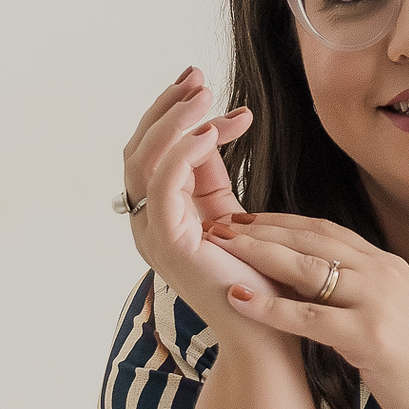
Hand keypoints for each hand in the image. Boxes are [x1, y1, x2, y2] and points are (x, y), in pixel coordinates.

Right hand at [122, 69, 277, 336]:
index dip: (172, 114)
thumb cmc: (259, 280)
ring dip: (175, 121)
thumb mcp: (234, 214)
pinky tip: (212, 130)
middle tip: (198, 77)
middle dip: (167, 108)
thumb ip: (213, 175)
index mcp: (162, 216)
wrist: (270, 332)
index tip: (204, 85)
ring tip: (205, 96)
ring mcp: (154, 234)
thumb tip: (214, 125)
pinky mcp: (169, 242)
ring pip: (146, 160)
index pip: (152, 152)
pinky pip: (164, 184)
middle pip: (139, 149)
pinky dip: (184, 151)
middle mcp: (149, 223)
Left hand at [203, 214, 408, 408]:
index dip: (282, 221)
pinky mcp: (369, 336)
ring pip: (306, 269)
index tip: (245, 217)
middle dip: (261, 230)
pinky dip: (269, 307)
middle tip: (219, 224)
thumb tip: (310, 286)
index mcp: (387, 265)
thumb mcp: (390, 313)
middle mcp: (382, 274)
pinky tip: (239, 300)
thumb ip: (357, 293)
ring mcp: (377, 303)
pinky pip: (308, 317)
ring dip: (258, 255)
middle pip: (310, 240)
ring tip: (219, 249)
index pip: (325, 230)